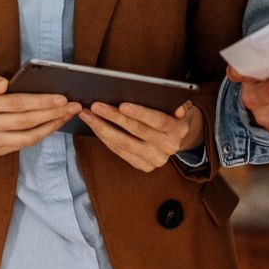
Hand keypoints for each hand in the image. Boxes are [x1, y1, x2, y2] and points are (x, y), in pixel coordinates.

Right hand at [0, 67, 76, 155]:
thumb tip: (3, 86)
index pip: (17, 103)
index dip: (42, 102)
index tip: (62, 98)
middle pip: (25, 122)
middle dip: (53, 114)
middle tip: (74, 106)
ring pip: (26, 138)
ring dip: (50, 127)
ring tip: (66, 116)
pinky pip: (21, 145)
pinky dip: (39, 136)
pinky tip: (51, 125)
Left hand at [80, 100, 203, 170]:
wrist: (178, 137)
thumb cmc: (173, 114)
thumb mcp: (180, 104)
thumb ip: (180, 103)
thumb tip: (178, 109)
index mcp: (177, 130)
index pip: (157, 121)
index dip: (140, 113)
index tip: (122, 105)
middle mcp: (167, 147)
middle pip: (136, 131)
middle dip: (114, 117)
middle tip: (96, 106)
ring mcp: (155, 159)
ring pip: (124, 143)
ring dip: (102, 128)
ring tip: (88, 115)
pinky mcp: (144, 166)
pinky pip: (120, 151)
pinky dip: (106, 139)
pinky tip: (95, 126)